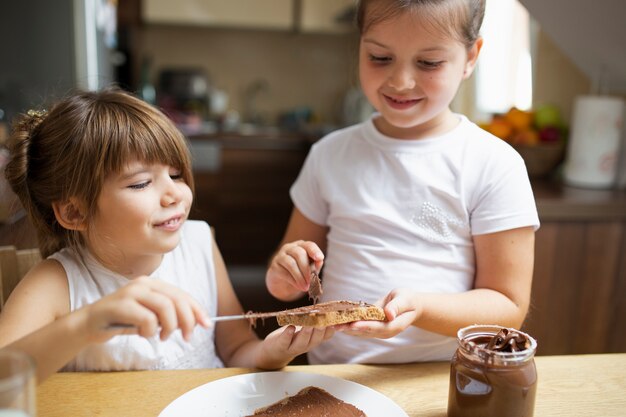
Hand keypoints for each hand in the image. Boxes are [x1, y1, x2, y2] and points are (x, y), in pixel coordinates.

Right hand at [78, 277, 210, 343]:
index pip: (182, 294)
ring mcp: (131, 292)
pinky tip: (144, 334)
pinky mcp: (120, 304)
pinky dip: (151, 331)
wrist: (89, 324)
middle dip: (187, 320)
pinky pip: (147, 319)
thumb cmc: (122, 320)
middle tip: (187, 336)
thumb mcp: (150, 316)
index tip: (206, 324)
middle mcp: (144, 283)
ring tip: (162, 336)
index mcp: (153, 283)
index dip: (197, 309)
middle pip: (177, 299)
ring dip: (169, 326)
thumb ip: (169, 315)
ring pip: (165, 307)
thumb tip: (195, 322)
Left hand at [258, 325, 334, 367]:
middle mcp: (306, 345)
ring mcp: (293, 347)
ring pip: (302, 342)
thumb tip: (328, 308)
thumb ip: (315, 322)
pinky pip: (285, 341)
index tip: (334, 319)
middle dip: (320, 330)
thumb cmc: (291, 337)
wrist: (273, 352)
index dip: (331, 329)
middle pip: (315, 339)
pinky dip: (288, 334)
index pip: (326, 336)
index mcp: (313, 340)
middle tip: (323, 320)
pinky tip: (290, 327)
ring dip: (306, 333)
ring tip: (309, 324)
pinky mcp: (280, 346)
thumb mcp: (306, 331)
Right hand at [267, 240, 323, 297]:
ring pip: (291, 264)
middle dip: (307, 269)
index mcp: (301, 246)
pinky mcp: (274, 266)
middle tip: (311, 281)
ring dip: (300, 277)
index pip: (308, 245)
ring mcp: (280, 256)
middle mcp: (290, 248)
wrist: (283, 283)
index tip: (320, 258)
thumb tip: (320, 261)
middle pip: (300, 254)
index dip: (314, 251)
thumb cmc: (300, 273)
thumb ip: (316, 264)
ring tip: (305, 287)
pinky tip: (299, 286)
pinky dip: (293, 281)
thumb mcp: (310, 268)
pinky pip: (284, 273)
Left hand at [333, 288, 420, 338]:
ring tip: (331, 324)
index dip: (365, 326)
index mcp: (395, 326)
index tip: (353, 324)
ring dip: (346, 328)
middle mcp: (385, 332)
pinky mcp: (372, 328)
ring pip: (360, 331)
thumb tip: (389, 314)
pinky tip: (337, 322)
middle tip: (335, 325)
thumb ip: (397, 306)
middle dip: (350, 328)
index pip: (378, 328)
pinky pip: (359, 327)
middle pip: (366, 331)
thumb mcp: (405, 299)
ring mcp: (378, 331)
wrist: (410, 306)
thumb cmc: (408, 300)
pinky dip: (348, 325)